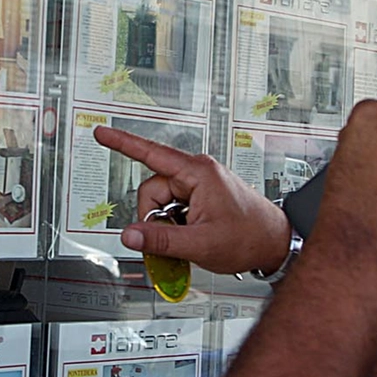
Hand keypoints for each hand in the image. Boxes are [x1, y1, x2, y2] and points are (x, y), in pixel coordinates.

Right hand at [92, 126, 291, 273]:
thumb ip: (160, 241)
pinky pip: (173, 210)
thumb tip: (130, 235)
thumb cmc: (249, 237)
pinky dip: (175, 227)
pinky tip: (191, 237)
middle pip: (152, 192)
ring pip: (161, 204)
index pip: (151, 154)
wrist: (274, 243)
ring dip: (167, 226)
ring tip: (190, 240)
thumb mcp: (200, 244)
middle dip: (155, 219)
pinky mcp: (200, 197)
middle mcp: (197, 173)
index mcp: (198, 173)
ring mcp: (199, 185)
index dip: (122, 143)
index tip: (102, 132)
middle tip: (175, 239)